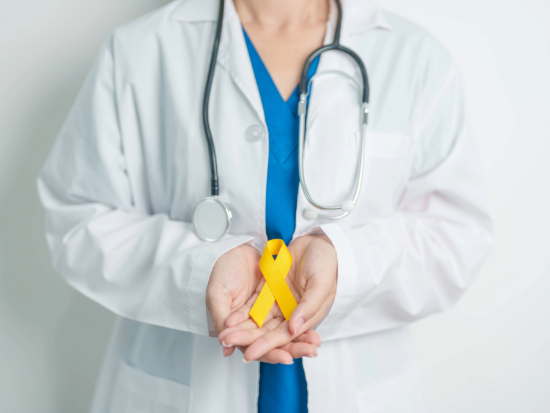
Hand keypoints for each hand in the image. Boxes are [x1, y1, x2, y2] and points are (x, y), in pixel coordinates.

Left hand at [219, 234, 336, 361]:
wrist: (320, 241)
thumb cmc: (326, 263)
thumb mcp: (321, 284)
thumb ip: (308, 307)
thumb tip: (294, 329)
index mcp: (306, 316)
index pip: (284, 335)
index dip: (267, 345)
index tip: (249, 353)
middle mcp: (291, 312)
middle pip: (267, 330)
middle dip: (248, 338)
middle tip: (228, 343)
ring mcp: (279, 300)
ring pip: (258, 320)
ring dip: (242, 328)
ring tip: (225, 335)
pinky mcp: (270, 288)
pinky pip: (254, 304)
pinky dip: (243, 312)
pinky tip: (230, 319)